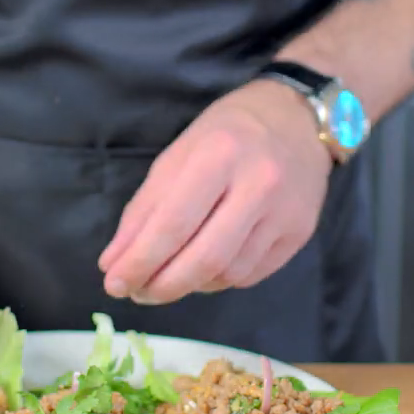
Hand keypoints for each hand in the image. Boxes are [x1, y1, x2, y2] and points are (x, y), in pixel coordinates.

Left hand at [98, 80, 331, 304]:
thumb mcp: (177, 156)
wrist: (297, 120)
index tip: (114, 283)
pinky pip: (250, 275)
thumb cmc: (226, 134)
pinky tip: (203, 267)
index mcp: (219, 154)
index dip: (139, 261)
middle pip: (204, 259)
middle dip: (162, 286)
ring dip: (189, 284)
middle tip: (137, 293)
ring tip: (168, 276)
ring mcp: (285, 212)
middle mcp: (258, 185)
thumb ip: (144, 210)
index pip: (173, 224)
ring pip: (227, 274)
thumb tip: (114, 262)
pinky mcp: (300, 234)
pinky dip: (217, 279)